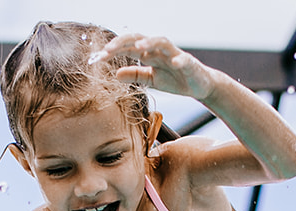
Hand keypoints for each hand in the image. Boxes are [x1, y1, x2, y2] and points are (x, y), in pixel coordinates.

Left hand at [88, 34, 216, 100]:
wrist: (199, 86)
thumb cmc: (175, 80)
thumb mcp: (151, 80)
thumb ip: (135, 75)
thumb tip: (116, 74)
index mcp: (149, 54)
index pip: (127, 47)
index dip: (112, 51)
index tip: (97, 58)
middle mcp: (159, 50)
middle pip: (140, 39)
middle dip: (123, 42)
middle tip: (107, 50)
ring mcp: (174, 55)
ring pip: (161, 42)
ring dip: (149, 43)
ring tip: (138, 47)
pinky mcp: (188, 63)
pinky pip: (183, 59)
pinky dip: (178, 60)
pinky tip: (173, 63)